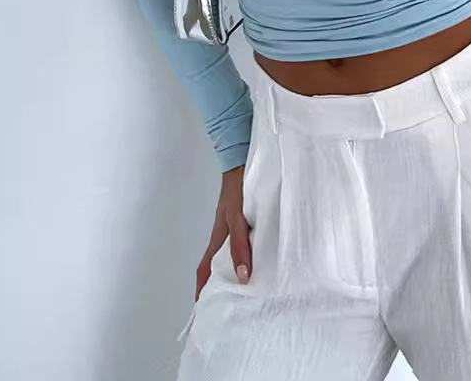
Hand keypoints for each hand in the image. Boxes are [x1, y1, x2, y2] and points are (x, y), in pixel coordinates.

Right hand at [195, 165, 252, 300]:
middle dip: (225, 285)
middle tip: (235, 305)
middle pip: (220, 265)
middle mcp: (226, 234)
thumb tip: (242, 275)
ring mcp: (236, 225)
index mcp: (218, 238)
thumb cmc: (237, 188)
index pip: (205, 271)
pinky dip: (253, 251)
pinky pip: (248, 240)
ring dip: (241, 268)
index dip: (202, 291)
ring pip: (236, 253)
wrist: (243, 159)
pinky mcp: (248, 217)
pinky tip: (267, 256)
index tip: (203, 311)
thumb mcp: (237, 219)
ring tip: (254, 288)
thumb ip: (240, 245)